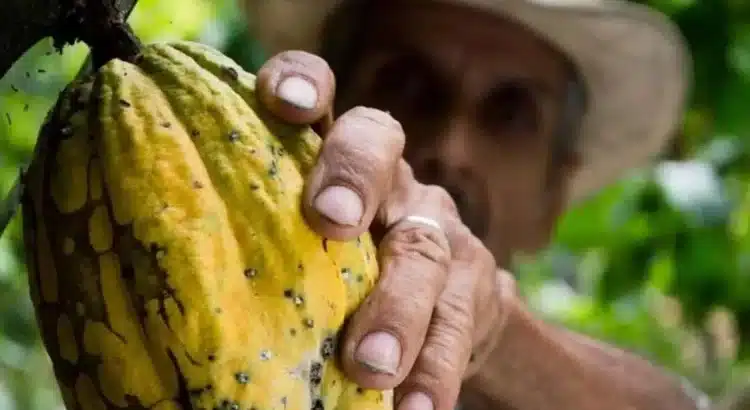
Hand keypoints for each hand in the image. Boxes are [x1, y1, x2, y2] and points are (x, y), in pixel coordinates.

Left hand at [255, 51, 513, 409]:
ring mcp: (436, 230)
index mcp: (334, 156)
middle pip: (379, 149)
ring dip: (397, 309)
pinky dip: (433, 370)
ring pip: (422, 252)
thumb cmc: (338, 270)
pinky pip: (458, 325)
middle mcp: (390, 180)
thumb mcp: (297, 239)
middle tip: (330, 222)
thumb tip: (148, 280)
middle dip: (353, 177)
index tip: (282, 102)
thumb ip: (256, 237)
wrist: (444, 305)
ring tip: (369, 366)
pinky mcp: (473, 287)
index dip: (303, 83)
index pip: (321, 95)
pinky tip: (413, 408)